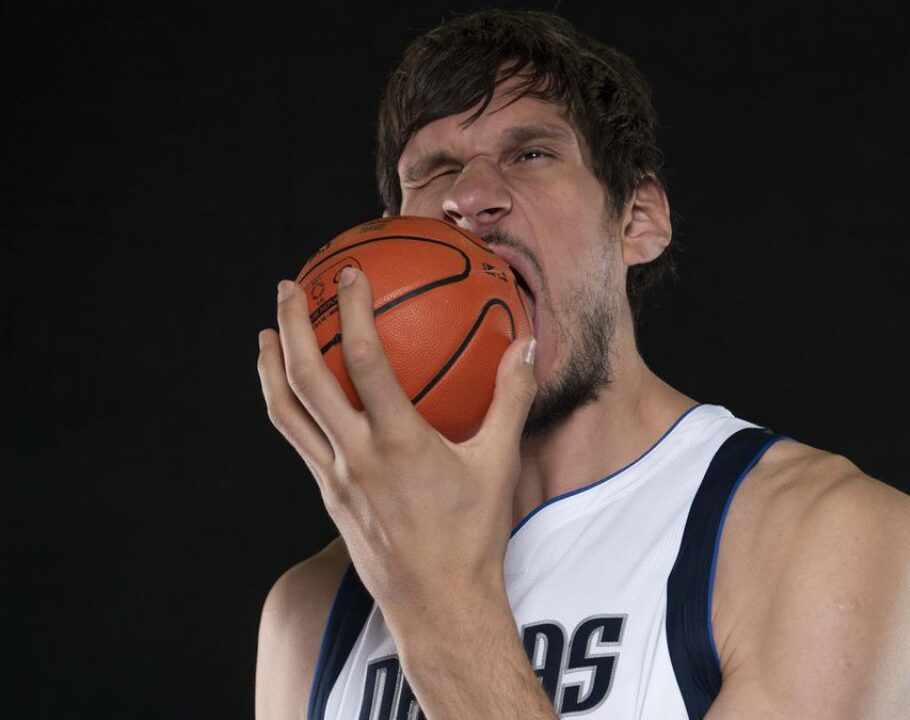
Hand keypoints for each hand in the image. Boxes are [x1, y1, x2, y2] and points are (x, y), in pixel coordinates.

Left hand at [256, 266, 535, 620]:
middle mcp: (358, 456)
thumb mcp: (500, 463)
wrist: (439, 604)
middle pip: (306, 379)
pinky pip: (299, 440)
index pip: (367, 361)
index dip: (354, 311)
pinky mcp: (329, 496)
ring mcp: (336, 478)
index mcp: (400, 442)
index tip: (352, 274)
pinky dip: (288, 407)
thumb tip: (525, 348)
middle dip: (289, 327)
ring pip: (287, 413)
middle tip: (287, 287)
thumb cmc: (474, 536)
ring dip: (271, 367)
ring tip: (264, 334)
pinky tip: (294, 393)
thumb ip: (510, 400)